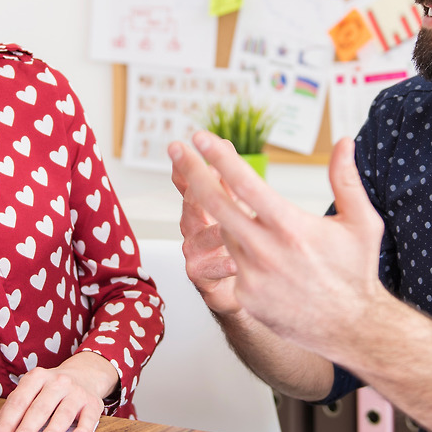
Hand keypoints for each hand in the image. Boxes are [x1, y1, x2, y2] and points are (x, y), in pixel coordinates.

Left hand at [0, 352, 116, 431]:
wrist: (85, 374)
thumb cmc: (51, 389)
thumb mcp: (32, 391)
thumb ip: (15, 409)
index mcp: (37, 377)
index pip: (19, 401)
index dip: (7, 423)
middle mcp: (58, 382)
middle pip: (39, 408)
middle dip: (26, 430)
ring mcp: (77, 392)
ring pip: (63, 413)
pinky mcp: (93, 403)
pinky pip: (89, 418)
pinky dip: (82, 430)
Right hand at [169, 152, 241, 315]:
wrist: (242, 287)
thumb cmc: (240, 244)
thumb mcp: (236, 208)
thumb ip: (228, 181)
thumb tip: (225, 145)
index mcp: (201, 205)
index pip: (190, 180)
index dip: (189, 163)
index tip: (193, 144)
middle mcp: (192, 224)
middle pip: (191, 202)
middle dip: (194, 182)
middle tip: (203, 169)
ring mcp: (193, 249)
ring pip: (200, 236)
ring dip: (215, 231)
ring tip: (227, 226)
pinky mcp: (199, 275)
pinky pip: (209, 269)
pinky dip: (223, 265)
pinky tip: (235, 263)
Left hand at [170, 132, 385, 355]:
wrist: (352, 328)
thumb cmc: (356, 272)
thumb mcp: (361, 222)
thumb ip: (346, 179)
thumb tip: (345, 141)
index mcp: (291, 227)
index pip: (245, 184)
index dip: (219, 158)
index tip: (200, 137)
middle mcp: (266, 250)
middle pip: (215, 204)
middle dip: (192, 172)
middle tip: (175, 149)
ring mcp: (252, 275)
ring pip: (224, 232)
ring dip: (221, 212)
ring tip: (219, 190)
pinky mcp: (246, 296)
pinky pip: (231, 262)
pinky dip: (238, 248)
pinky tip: (255, 245)